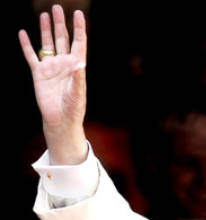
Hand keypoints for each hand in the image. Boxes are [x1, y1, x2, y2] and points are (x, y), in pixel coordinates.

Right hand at [19, 4, 87, 163]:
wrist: (60, 120)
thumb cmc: (73, 108)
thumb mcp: (78, 93)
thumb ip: (78, 77)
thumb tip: (79, 62)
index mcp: (76, 66)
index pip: (78, 43)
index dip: (78, 28)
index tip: (78, 14)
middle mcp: (63, 64)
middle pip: (62, 39)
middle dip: (60, 23)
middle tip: (57, 7)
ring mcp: (51, 67)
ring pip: (47, 44)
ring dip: (46, 30)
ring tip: (45, 15)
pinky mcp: (38, 74)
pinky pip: (31, 56)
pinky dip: (26, 45)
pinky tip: (23, 33)